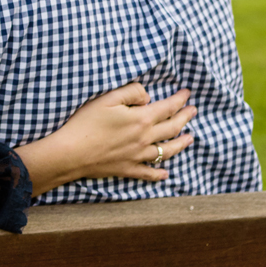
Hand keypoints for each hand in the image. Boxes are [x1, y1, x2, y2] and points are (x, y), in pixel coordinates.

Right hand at [13, 82, 195, 193]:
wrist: (71, 153)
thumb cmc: (86, 123)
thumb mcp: (107, 98)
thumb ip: (132, 92)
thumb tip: (147, 97)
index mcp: (141, 119)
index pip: (168, 108)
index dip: (180, 100)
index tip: (187, 94)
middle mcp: (145, 139)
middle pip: (172, 128)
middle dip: (185, 118)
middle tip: (194, 111)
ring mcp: (138, 156)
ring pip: (167, 151)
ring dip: (181, 143)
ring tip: (190, 138)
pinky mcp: (128, 169)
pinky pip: (148, 173)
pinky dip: (159, 173)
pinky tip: (166, 174)